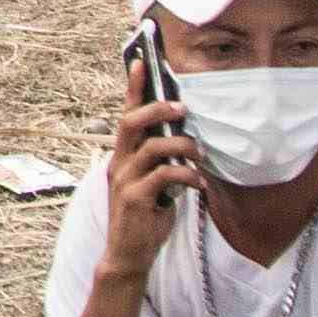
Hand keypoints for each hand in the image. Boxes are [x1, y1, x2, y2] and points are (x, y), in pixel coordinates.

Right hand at [101, 68, 202, 275]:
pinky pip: (164, 176)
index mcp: (123, 156)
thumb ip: (161, 161)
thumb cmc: (144, 216)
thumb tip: (185, 139)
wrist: (129, 255)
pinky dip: (186, 176)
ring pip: (152, 147)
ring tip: (198, 155)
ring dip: (181, 146)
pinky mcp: (135, 198)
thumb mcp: (152, 183)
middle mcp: (119, 163)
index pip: (126, 115)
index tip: (142, 61)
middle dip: (157, 109)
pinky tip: (197, 184)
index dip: (133, 88)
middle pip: (131, 122)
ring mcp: (125, 180)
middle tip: (181, 108)